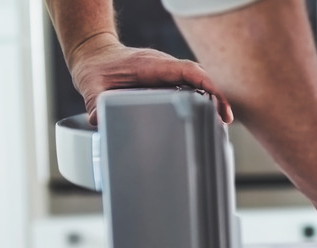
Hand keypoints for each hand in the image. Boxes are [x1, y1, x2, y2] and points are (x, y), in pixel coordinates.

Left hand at [67, 33, 232, 124]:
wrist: (95, 56)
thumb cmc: (96, 69)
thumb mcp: (91, 86)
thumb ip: (95, 104)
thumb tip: (99, 121)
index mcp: (151, 65)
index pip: (186, 71)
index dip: (206, 84)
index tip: (218, 102)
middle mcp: (164, 67)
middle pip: (199, 77)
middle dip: (216, 95)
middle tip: (226, 119)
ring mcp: (168, 73)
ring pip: (198, 81)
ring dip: (212, 98)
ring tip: (222, 121)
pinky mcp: (168, 80)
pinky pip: (192, 86)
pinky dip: (203, 99)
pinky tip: (209, 117)